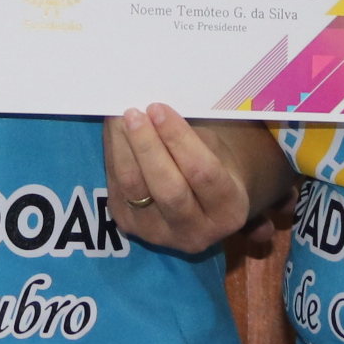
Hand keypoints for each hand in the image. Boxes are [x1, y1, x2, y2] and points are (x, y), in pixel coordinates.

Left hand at [103, 105, 286, 255]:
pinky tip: (115, 133)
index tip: (159, 109)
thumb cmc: (212, 164)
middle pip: (168, 188)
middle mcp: (197, 232)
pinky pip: (118, 189)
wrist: (199, 202)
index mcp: (229, 210)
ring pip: (136, 190)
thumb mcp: (215, 150)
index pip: (203, 172)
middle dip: (148, 146)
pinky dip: (113, 156)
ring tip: (119, 118)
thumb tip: (154, 110)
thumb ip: (190, 137)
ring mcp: (160, 235)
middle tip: (134, 113)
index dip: (178, 139)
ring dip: (124, 149)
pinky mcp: (131, 228)